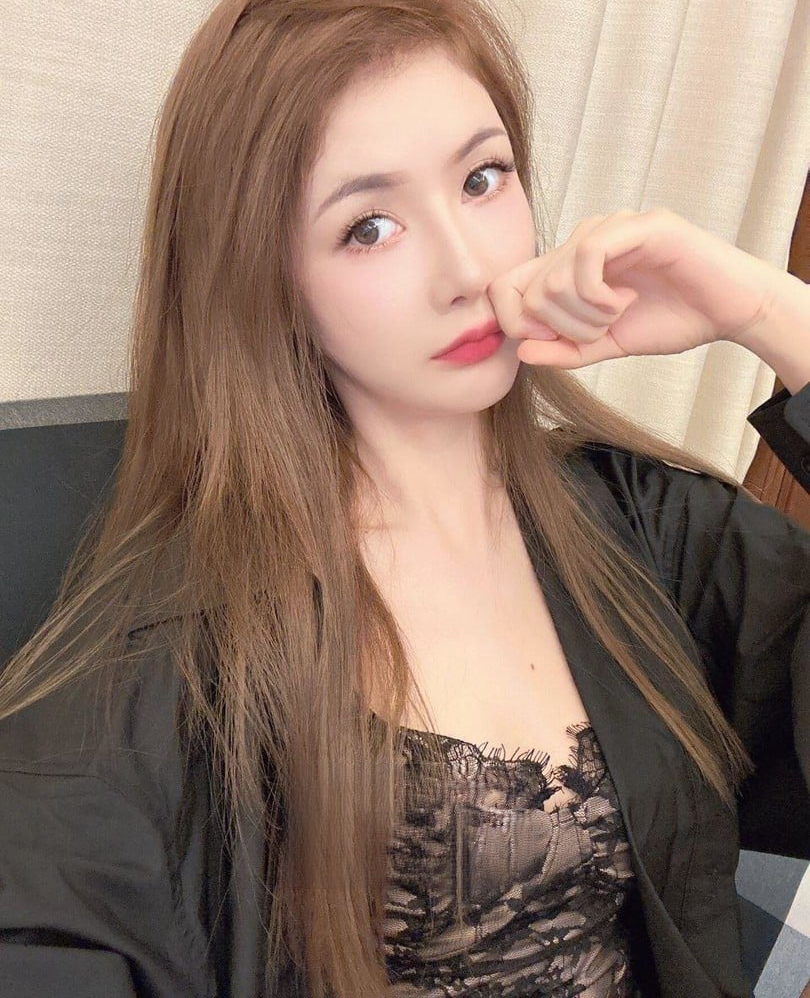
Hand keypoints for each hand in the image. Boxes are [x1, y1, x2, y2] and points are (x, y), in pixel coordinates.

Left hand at [486, 207, 775, 368]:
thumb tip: (521, 351)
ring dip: (585, 314)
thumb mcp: (606, 345)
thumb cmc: (671, 320)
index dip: (515, 321)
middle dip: (563, 327)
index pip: (507, 285)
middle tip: (601, 328)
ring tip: (619, 312)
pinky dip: (599, 295)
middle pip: (530, 291)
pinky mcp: (636, 226)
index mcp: (569, 264)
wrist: (728, 310)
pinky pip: (587, 257)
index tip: (551, 341)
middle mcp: (582, 239)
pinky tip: (624, 300)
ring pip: (555, 279)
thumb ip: (564, 350)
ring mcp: (608, 227)